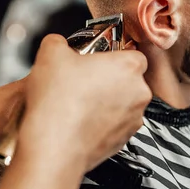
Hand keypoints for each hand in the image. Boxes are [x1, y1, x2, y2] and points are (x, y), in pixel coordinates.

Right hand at [19, 34, 151, 172]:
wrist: (54, 146)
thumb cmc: (57, 101)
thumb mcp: (50, 53)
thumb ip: (59, 42)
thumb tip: (58, 44)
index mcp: (129, 66)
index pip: (133, 53)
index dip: (113, 55)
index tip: (97, 59)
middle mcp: (139, 93)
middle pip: (129, 79)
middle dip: (108, 79)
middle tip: (83, 80)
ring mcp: (133, 119)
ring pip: (123, 103)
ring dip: (106, 101)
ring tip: (78, 102)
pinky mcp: (123, 141)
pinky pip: (115, 125)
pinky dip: (102, 123)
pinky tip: (79, 121)